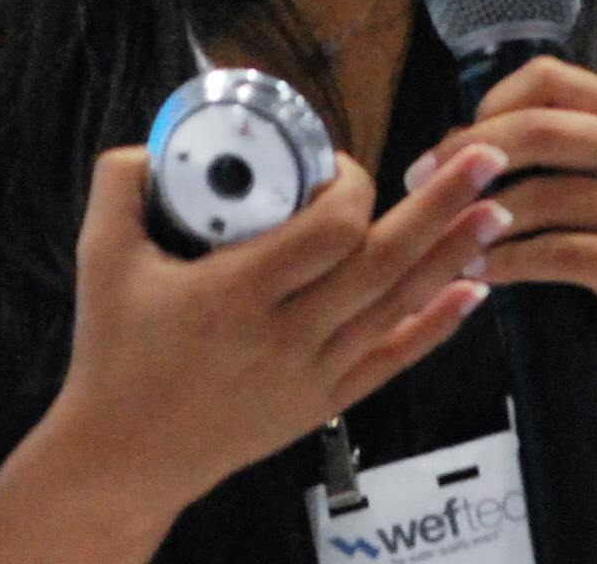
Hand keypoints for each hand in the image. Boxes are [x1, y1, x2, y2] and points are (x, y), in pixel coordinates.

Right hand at [43, 142, 510, 509]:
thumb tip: (154, 139)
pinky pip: (392, 359)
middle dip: (441, 205)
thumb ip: (121, 186)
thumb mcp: (101, 260)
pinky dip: (436, 325)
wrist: (125, 458)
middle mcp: (284, 336)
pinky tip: (473, 291)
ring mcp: (310, 374)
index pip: (325, 232)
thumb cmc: (113, 355)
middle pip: (381, 262)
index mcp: (235, 294)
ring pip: (397, 306)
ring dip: (451, 255)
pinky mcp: (322, 402)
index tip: (341, 165)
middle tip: (486, 157)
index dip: (350, 187)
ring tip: (496, 209)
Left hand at [402, 58, 596, 384]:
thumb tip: (449, 147)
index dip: (487, 107)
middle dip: (467, 156)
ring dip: (478, 219)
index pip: (546, 79)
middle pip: (541, 130)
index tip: (444, 149)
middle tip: (418, 184)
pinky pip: (556, 253)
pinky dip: (506, 261)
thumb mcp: (585, 179)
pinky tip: (478, 270)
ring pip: (543, 196)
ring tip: (444, 238)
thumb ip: (534, 150)